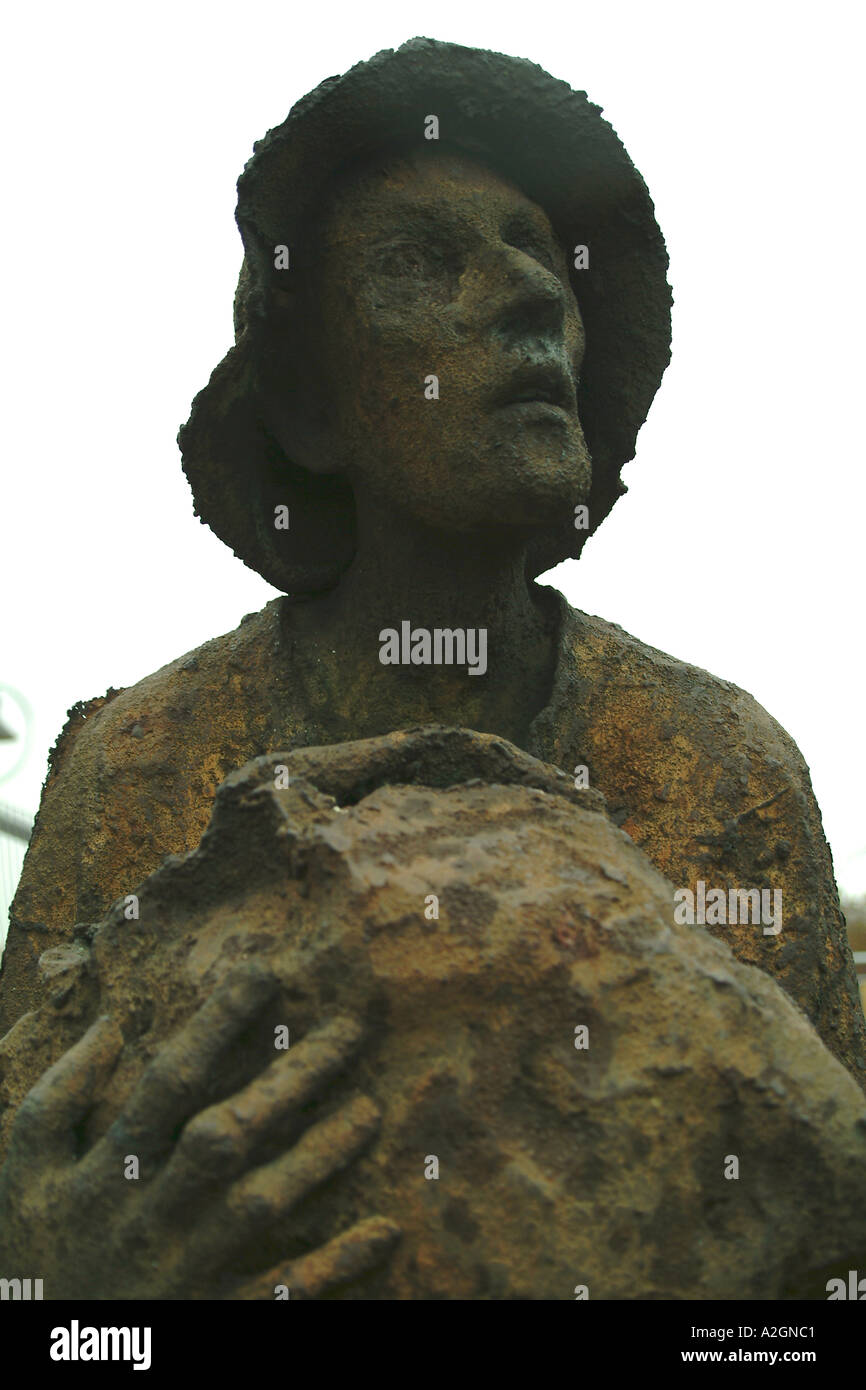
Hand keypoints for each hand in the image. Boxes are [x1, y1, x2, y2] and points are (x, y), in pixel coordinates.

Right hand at [0, 964, 398, 1298]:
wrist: (39, 1361)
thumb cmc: (32, 1254)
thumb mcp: (20, 1176)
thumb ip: (55, 1098)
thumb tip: (108, 1025)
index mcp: (104, 1173)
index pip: (167, 1082)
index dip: (216, 1023)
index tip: (266, 971)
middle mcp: (148, 1216)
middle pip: (226, 1135)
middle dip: (290, 1080)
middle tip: (351, 1031)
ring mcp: (183, 1271)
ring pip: (259, 1205)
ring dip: (319, 1157)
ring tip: (371, 1110)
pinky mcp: (212, 1318)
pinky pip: (280, 1292)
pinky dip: (334, 1264)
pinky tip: (384, 1230)